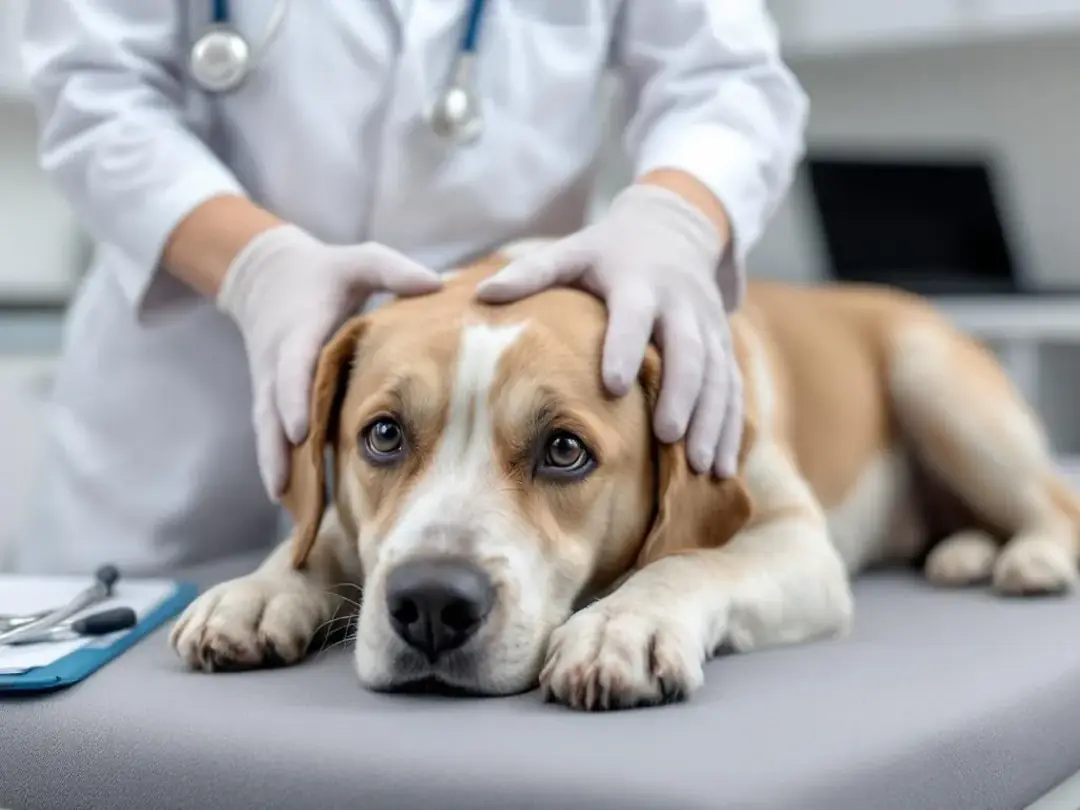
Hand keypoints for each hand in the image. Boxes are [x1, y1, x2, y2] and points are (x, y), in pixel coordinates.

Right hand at [218, 225, 442, 498]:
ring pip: (270, 435)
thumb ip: (392, 270)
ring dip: (280, 470)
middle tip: (294, 494)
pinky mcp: (270, 403)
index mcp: (299, 330)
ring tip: (295, 513)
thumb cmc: (327, 273)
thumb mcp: (358, 262)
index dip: (295, 399)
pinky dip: (282, 469)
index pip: (292, 367)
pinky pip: (273, 440)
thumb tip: (437, 282)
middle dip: (282, 453)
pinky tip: (295, 507)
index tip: (303, 430)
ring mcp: (270, 387)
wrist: (268, 279)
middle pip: (274, 414)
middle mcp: (277, 365)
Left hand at [476, 185, 741, 476]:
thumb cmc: (608, 252)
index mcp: (638, 282)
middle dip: (683, 395)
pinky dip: (732, 429)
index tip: (613, 386)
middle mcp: (680, 304)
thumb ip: (531, 272)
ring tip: (703, 467)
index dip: (625, 347)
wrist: (673, 229)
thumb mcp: (572, 252)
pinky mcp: (723, 344)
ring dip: (713, 421)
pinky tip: (722, 470)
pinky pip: (733, 389)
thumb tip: (482, 293)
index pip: (635, 315)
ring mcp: (708, 326)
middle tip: (668, 438)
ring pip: (718, 376)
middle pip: (689, 352)